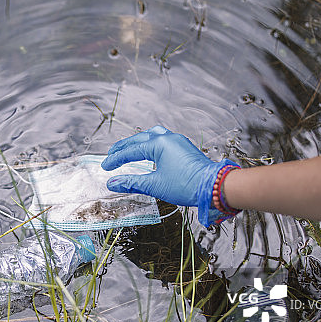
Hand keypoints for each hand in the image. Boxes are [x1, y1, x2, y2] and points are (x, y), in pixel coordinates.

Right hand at [101, 126, 237, 225]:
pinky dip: (151, 143)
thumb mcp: (155, 185)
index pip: (131, 150)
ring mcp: (178, 141)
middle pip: (140, 139)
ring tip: (129, 148)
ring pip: (153, 135)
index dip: (116, 159)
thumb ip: (132, 182)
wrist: (214, 186)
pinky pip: (163, 139)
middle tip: (112, 155)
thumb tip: (113, 183)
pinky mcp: (184, 147)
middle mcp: (168, 138)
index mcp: (159, 144)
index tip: (106, 167)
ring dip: (138, 141)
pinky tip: (150, 151)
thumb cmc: (187, 185)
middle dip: (124, 147)